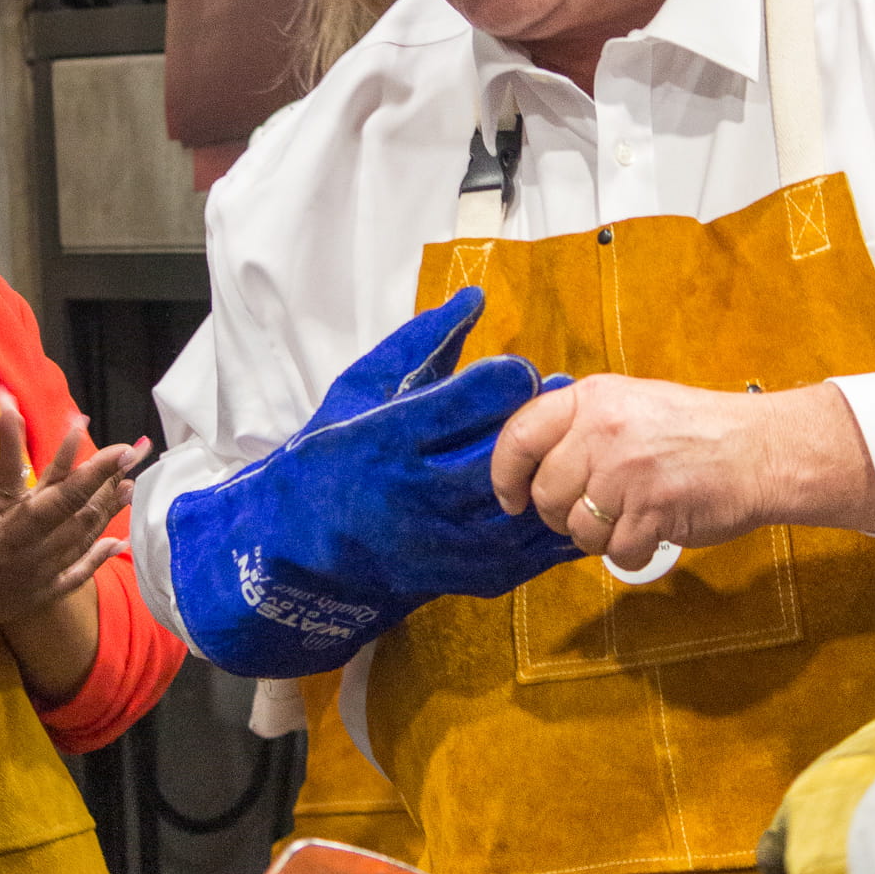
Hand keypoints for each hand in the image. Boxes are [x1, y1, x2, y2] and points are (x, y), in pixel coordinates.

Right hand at [166, 288, 578, 678]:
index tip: (520, 371)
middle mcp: (411, 494)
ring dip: (557, 476)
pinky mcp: (461, 577)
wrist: (298, 549)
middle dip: (540, 426)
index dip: (505, 379)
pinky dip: (556, 527)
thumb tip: (475, 296)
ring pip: (519, 511)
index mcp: (385, 440)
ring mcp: (438, 543)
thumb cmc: (330, 455)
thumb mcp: (361, 389)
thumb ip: (422, 343)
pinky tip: (571, 497)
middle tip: (566, 404)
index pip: (462, 403)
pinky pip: (526, 555)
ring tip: (576, 446)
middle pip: (498, 458)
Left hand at [490, 375, 874, 569]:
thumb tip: (533, 465)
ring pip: (577, 529)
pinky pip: (615, 552)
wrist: (762, 450)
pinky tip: (651, 534)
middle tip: (592, 512)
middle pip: (546, 493)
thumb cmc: (697, 430)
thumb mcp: (631, 403)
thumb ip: (583, 425)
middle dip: (561, 514)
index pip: (520, 435)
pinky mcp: (651, 511)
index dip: (505, 474)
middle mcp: (602, 431)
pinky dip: (629, 554)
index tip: (511, 498)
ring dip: (599, 536)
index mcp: (592, 398)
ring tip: (630, 518)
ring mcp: (626, 472)